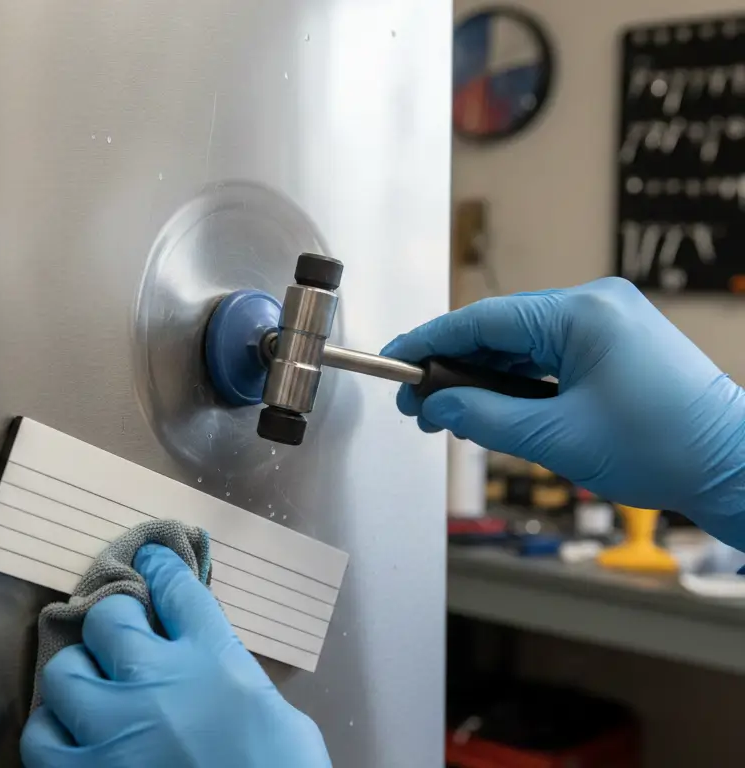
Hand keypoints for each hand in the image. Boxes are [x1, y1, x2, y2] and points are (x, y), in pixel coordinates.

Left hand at [20, 544, 330, 767]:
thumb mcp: (277, 716)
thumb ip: (234, 679)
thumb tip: (212, 669)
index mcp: (216, 661)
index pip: (177, 590)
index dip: (158, 568)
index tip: (148, 558)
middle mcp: (158, 682)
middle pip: (110, 618)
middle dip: (115, 621)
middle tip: (121, 636)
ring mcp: (114, 731)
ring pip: (63, 672)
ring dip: (79, 678)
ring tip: (92, 691)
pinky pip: (41, 738)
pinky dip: (54, 733)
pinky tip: (73, 738)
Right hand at [382, 277, 744, 549]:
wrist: (733, 467)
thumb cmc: (664, 448)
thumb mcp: (556, 436)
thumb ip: (484, 415)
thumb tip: (437, 402)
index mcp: (583, 314)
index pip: (483, 319)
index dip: (431, 341)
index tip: (396, 359)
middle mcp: (596, 306)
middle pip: (499, 329)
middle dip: (453, 366)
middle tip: (416, 402)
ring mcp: (607, 323)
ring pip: (521, 344)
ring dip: (483, 376)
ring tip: (446, 410)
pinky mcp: (614, 345)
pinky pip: (548, 354)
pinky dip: (516, 379)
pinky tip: (489, 403)